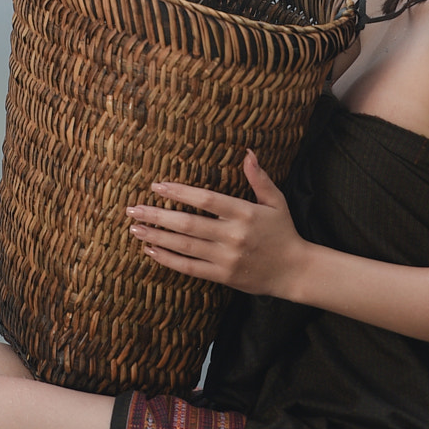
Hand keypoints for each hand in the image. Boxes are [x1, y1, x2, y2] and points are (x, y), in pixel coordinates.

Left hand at [126, 153, 308, 298]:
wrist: (294, 271)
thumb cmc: (283, 232)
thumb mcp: (276, 201)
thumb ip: (259, 178)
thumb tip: (247, 152)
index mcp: (245, 214)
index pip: (206, 200)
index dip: (180, 192)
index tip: (157, 186)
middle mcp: (233, 236)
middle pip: (189, 224)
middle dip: (158, 216)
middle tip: (134, 209)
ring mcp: (226, 258)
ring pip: (185, 247)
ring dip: (158, 237)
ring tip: (135, 229)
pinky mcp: (223, 276)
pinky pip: (190, 268)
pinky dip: (169, 259)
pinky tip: (152, 250)